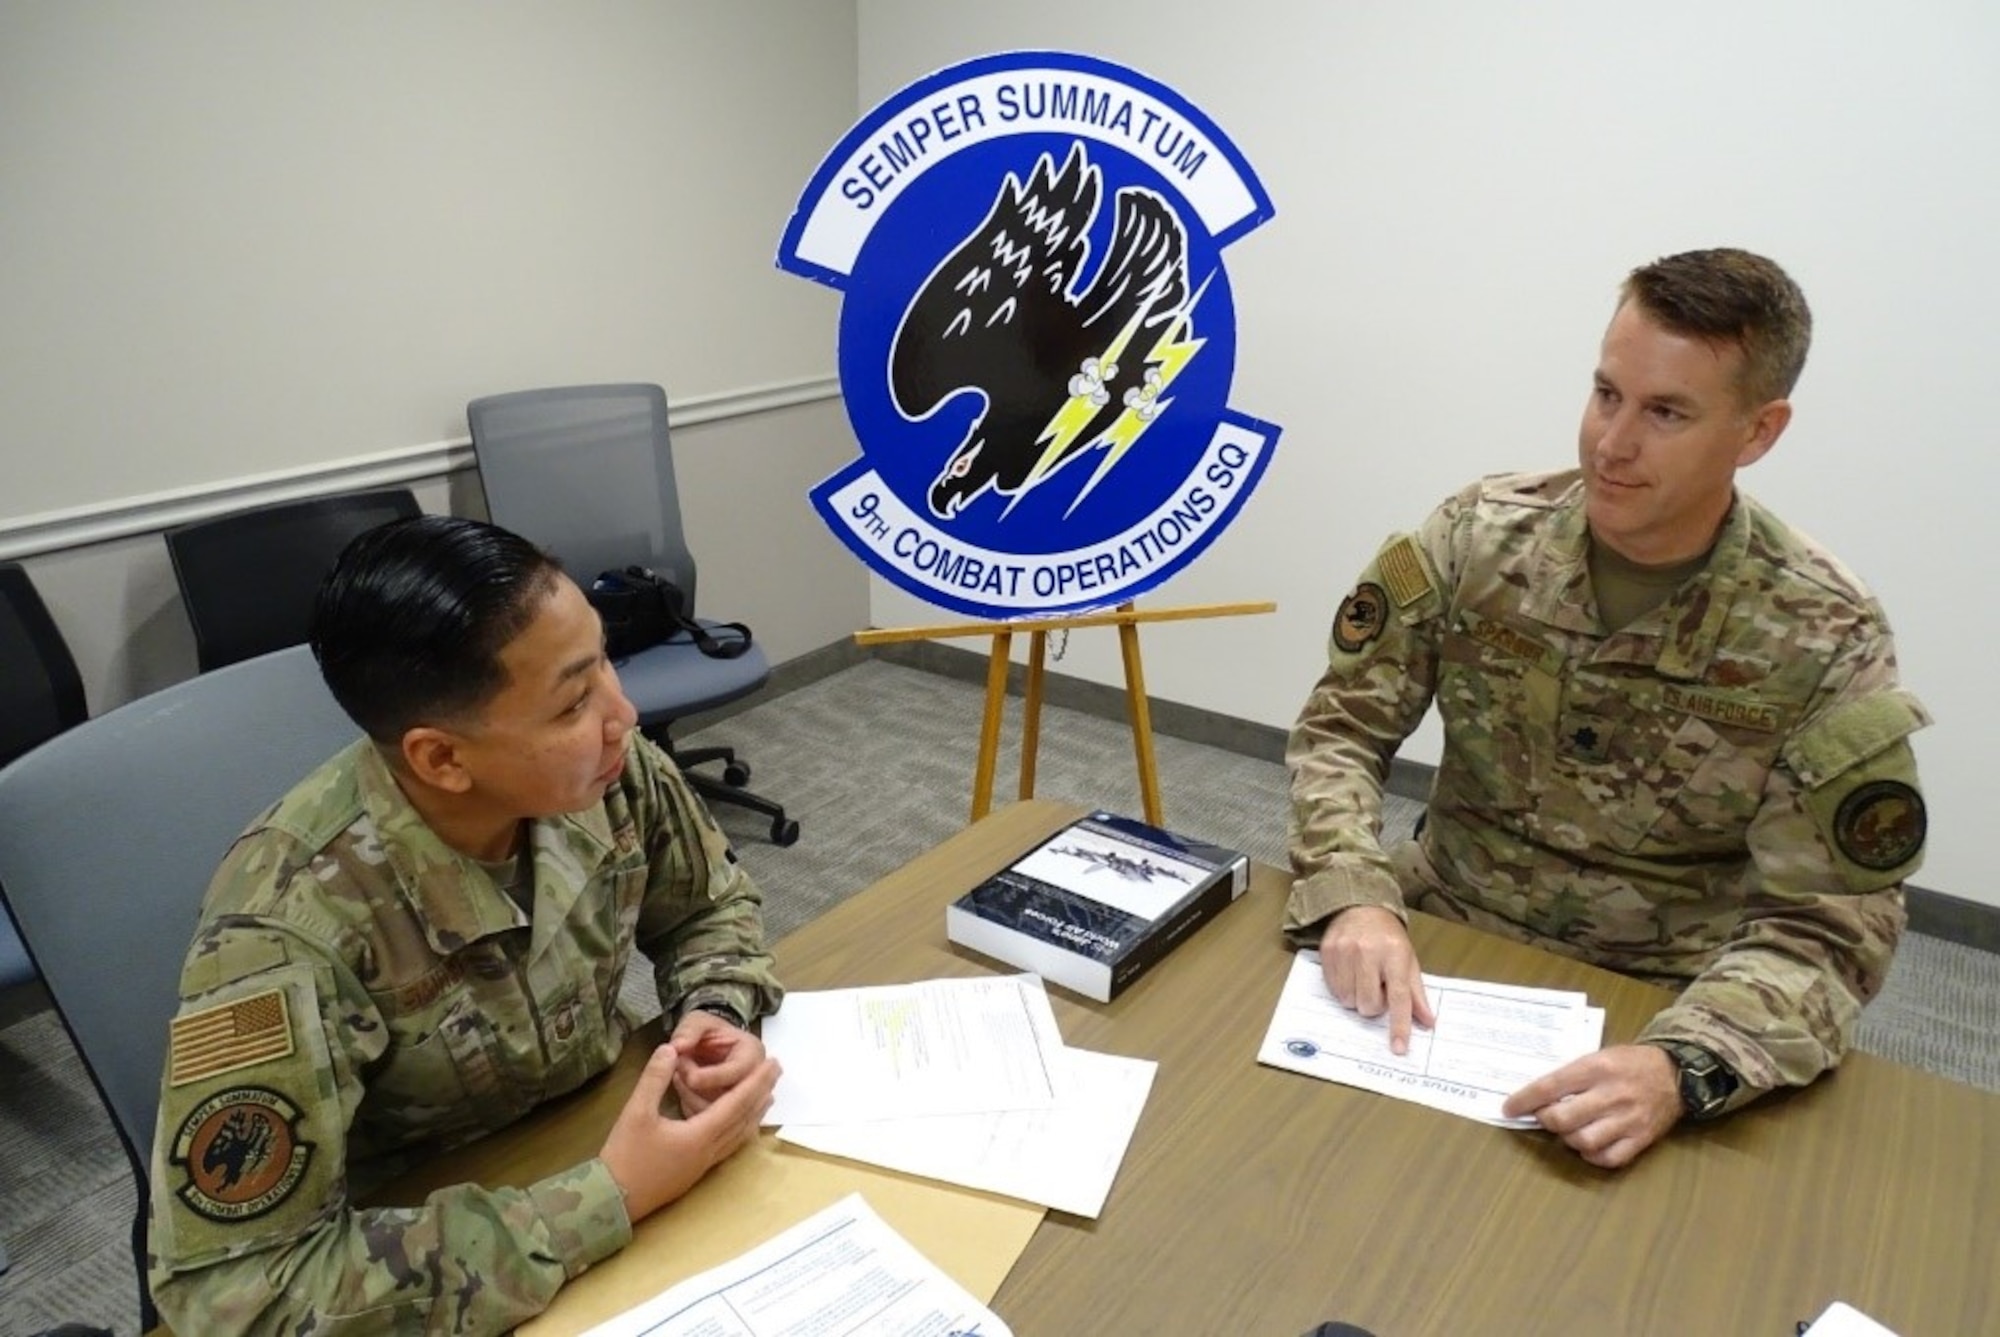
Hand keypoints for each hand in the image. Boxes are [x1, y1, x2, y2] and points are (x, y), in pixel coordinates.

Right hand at [598, 1043, 779, 1220]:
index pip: (736, 1103)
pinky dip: (740, 1129)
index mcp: (700, 1135)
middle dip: (761, 1092)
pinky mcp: (695, 1171)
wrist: (613, 1200)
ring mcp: (703, 1164)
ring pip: (738, 1135)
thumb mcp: (636, 1112)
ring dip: (754, 1112)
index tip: (772, 1063)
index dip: (755, 1081)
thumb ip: (654, 1079)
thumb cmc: (625, 1155)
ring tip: (767, 1095)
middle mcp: (709, 1151)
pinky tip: (738, 1126)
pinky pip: (728, 1146)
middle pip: (744, 1118)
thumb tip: (670, 1049)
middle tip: (777, 1072)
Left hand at [668, 1009, 766, 1114]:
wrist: (710, 1046)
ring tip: (679, 1077)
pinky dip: (691, 1109)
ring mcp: (745, 1102)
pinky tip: (683, 1091)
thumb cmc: (708, 1033)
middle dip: (698, 1090)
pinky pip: (710, 1126)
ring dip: (691, 1099)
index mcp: (752, 1054)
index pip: (738, 1071)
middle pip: (729, 1098)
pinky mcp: (731, 1118)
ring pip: (719, 1117)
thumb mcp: (697, 1021)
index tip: (689, 1076)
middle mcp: (755, 1080)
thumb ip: (688, 1030)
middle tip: (679, 1074)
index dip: (712, 1076)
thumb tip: (678, 1046)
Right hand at [1318, 906, 1434, 1054]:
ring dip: (1357, 997)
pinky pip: (1333, 990)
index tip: (1398, 1047)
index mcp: (1395, 954)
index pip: (1399, 996)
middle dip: (1374, 1005)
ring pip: (1349, 1000)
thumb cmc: (1388, 938)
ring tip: (1362, 978)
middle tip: (1377, 989)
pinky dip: (1343, 989)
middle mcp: (1369, 952)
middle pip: (1369, 1004)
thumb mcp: (1408, 960)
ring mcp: (1345, 951)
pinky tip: (1349, 973)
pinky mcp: (1327, 951)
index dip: (1399, 1024)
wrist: (1359, 906)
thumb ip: (1416, 993)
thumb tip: (1427, 1022)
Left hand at [1502, 1044, 1680, 1168]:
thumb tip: (1538, 1096)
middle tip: (1545, 1117)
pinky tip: (1589, 1146)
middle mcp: (1611, 1095)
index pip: (1550, 1086)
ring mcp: (1627, 1120)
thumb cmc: (1630, 1062)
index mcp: (1596, 1068)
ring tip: (1568, 1130)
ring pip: (1583, 1141)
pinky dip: (1592, 1156)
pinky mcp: (1641, 1139)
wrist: (1677, 1074)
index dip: (1525, 1100)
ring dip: (1568, 1139)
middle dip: (1546, 1121)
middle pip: (1563, 1118)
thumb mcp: (1599, 1056)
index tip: (1509, 1108)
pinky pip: (1609, 1158)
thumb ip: (1572, 1075)